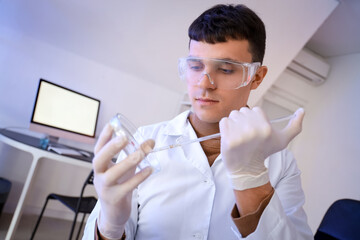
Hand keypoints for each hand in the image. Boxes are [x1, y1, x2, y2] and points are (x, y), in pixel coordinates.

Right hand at [93, 123, 154, 238]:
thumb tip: (151, 141)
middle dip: (111, 148)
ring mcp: (105, 188)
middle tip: (124, 137)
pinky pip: (127, 187)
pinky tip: (149, 169)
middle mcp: (99, 175)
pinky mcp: (115, 198)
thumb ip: (135, 154)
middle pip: (99, 159)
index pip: (98, 148)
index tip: (112, 124)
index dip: (104, 137)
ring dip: (127, 162)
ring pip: (113, 174)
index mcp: (100, 166)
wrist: (113, 213)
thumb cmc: (119, 185)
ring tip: (141, 153)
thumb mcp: (126, 168)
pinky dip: (138, 177)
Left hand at [219, 107, 304, 189]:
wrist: (247, 169)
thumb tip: (302, 110)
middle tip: (246, 135)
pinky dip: (225, 128)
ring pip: (233, 115)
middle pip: (242, 112)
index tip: (255, 131)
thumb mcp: (283, 140)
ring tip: (238, 136)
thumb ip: (295, 126)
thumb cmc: (264, 152)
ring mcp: (240, 135)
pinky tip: (231, 137)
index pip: (255, 110)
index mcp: (266, 127)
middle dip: (243, 121)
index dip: (254, 120)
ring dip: (234, 124)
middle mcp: (253, 130)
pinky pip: (223, 122)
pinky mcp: (228, 140)